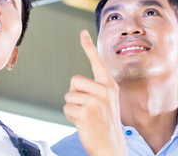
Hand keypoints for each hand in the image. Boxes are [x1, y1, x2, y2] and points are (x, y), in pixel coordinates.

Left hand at [63, 30, 126, 155]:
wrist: (111, 148)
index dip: (89, 46)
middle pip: (74, 80)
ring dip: (72, 107)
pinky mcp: (85, 112)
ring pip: (68, 95)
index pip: (97, 62)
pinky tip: (82, 123)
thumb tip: (76, 83)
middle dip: (74, 94)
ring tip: (86, 116)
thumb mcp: (107, 102)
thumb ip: (95, 89)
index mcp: (109, 86)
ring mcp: (95, 101)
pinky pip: (66, 108)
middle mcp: (104, 91)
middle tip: (86, 108)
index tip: (83, 33)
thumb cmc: (106, 124)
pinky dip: (70, 116)